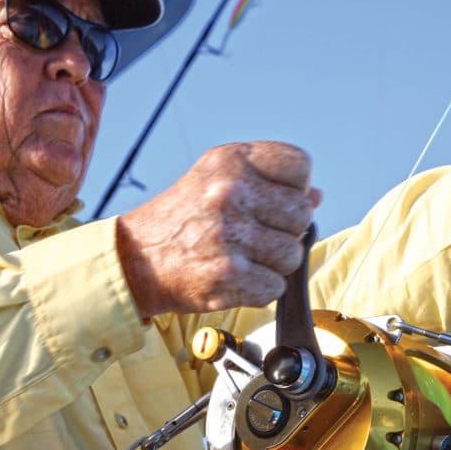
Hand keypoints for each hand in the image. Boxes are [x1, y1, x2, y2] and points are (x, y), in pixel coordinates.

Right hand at [116, 142, 321, 317]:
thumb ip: (267, 182)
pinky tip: (235, 276)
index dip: (294, 186)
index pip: (299, 165)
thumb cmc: (180, 219)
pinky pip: (275, 286)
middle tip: (254, 233)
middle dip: (285, 229)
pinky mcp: (228, 275)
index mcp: (231, 161)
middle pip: (302, 213)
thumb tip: (315, 195)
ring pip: (292, 254)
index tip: (275, 199)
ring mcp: (230, 234)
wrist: (135, 259)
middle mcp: (230, 193)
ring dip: (273, 262)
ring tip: (242, 256)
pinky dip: (259, 288)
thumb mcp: (216, 179)